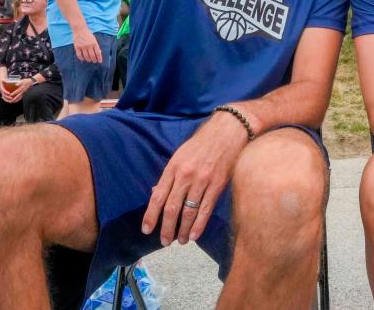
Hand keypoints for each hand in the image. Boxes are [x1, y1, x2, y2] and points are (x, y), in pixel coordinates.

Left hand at [6, 78, 33, 103]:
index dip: (13, 93)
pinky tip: (16, 101)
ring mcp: (23, 93)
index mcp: (22, 88)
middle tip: (10, 101)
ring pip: (19, 98)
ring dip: (15, 100)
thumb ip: (19, 83)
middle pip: (18, 96)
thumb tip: (16, 84)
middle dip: (14, 99)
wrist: (31, 83)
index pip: (17, 91)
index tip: (10, 95)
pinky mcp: (24, 94)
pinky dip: (18, 100)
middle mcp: (23, 92)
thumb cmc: (27, 81)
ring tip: (12, 102)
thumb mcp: (23, 80)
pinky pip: (21, 98)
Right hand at [73, 28, 101, 62]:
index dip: (99, 58)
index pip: (98, 53)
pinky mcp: (77, 47)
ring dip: (88, 60)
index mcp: (94, 43)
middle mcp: (89, 45)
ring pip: (86, 56)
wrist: (80, 29)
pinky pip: (79, 55)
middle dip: (94, 60)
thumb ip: (96, 46)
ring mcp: (83, 46)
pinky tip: (83, 59)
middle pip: (92, 56)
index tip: (100, 61)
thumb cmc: (88, 33)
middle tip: (94, 61)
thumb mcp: (94, 39)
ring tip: (89, 60)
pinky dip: (81, 58)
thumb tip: (99, 53)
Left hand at [141, 112, 248, 245]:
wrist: (226, 132)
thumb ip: (169, 176)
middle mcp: (185, 175)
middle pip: (172, 208)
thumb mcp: (179, 155)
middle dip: (166, 228)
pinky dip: (199, 225)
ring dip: (182, 230)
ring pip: (188, 212)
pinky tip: (193, 236)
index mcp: (173, 167)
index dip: (151, 215)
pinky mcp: (217, 185)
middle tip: (164, 242)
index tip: (146, 230)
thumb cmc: (201, 144)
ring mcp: (202, 181)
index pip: (158, 196)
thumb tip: (156, 195)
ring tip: (179, 241)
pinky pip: (206, 209)